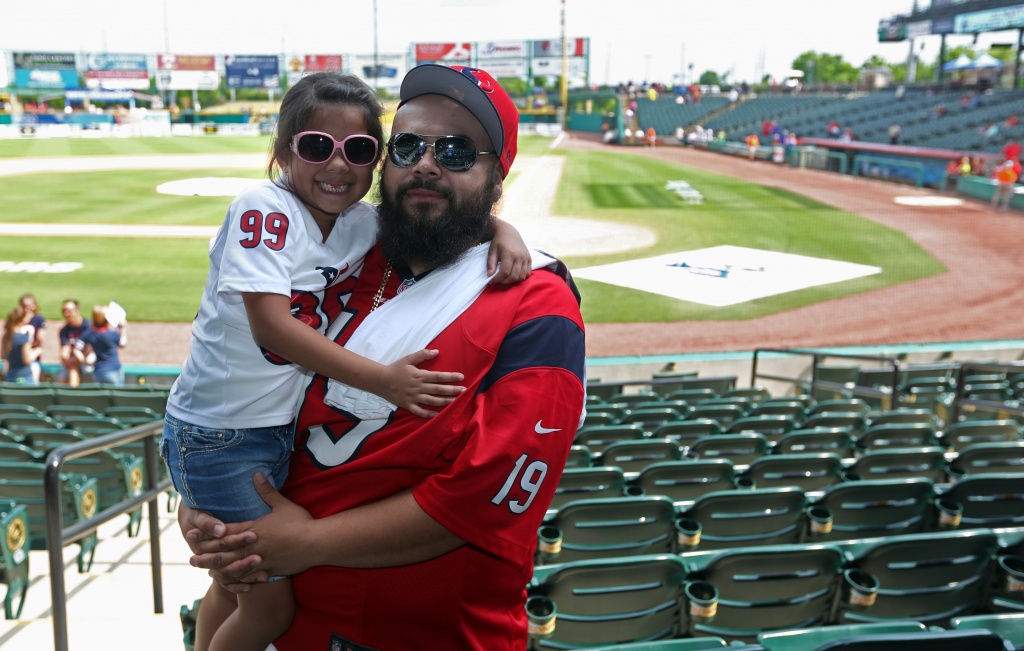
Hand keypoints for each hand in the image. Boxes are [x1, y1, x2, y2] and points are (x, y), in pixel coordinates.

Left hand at [188, 473, 316, 588]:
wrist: (317, 543)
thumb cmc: (300, 523)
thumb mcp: (282, 504)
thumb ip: (266, 491)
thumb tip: (255, 473)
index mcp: (253, 530)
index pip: (224, 532)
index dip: (207, 534)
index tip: (192, 534)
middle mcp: (252, 547)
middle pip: (224, 553)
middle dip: (206, 555)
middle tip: (190, 558)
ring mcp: (260, 561)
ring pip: (233, 568)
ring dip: (217, 570)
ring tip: (204, 572)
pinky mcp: (269, 571)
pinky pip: (249, 578)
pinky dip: (237, 580)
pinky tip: (230, 582)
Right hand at [379, 349, 464, 417]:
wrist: (380, 380)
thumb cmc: (395, 369)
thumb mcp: (408, 359)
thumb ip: (422, 355)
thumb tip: (437, 351)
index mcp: (419, 375)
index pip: (438, 376)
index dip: (450, 376)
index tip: (461, 377)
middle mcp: (418, 387)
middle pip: (438, 389)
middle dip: (452, 390)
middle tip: (464, 390)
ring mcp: (413, 397)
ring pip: (432, 401)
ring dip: (444, 401)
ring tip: (456, 401)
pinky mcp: (408, 405)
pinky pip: (419, 411)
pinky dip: (428, 414)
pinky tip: (438, 414)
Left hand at [488, 220, 531, 284]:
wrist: (509, 232)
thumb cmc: (499, 241)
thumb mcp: (492, 250)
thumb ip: (490, 263)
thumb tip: (490, 275)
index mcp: (509, 253)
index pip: (505, 272)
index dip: (497, 279)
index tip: (491, 282)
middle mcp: (519, 256)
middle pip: (514, 276)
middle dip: (505, 282)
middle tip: (498, 281)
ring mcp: (526, 258)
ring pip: (522, 276)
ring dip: (513, 281)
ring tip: (505, 279)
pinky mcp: (529, 259)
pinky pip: (528, 273)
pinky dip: (521, 277)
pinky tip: (514, 276)